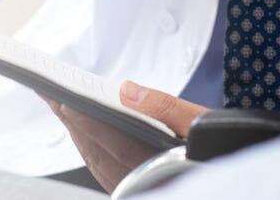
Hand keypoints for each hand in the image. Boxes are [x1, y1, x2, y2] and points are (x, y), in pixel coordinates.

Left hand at [44, 82, 206, 190]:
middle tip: (47, 91)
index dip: (86, 120)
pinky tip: (81, 132)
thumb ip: (165, 107)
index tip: (62, 99)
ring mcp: (140, 189)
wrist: (232, 183)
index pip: (114, 140)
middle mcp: (146, 181)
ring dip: (75, 133)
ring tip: (58, 104)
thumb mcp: (203, 122)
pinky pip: (103, 170)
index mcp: (161, 164)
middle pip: (97, 150)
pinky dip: (88, 148)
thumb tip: (128, 90)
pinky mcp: (139, 190)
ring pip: (96, 162)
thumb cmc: (222, 150)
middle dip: (71, 119)